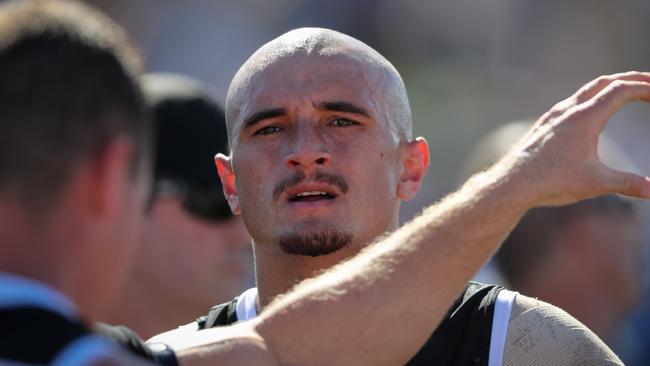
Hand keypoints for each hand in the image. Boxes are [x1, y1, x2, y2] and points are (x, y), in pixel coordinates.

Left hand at [495, 71, 649, 206]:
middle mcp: (568, 110)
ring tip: (627, 92)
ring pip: (586, 91)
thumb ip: (629, 184)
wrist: (511, 184)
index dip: (646, 87)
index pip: (621, 90)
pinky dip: (590, 99)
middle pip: (605, 83)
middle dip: (632, 79)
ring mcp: (553, 116)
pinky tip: (593, 112)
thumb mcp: (596, 183)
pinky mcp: (544, 125)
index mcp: (585, 117)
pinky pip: (571, 103)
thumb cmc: (551, 182)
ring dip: (609, 87)